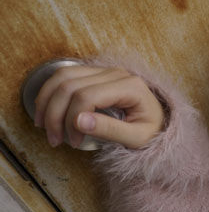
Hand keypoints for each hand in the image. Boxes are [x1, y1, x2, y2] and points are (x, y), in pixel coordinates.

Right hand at [34, 65, 164, 149]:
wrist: (159, 122)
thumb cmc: (152, 131)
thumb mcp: (137, 138)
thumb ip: (110, 130)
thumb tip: (78, 121)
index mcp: (131, 87)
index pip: (87, 96)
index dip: (72, 119)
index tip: (74, 141)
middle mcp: (116, 73)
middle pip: (70, 85)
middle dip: (55, 114)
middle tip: (54, 139)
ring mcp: (105, 70)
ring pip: (62, 76)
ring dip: (47, 101)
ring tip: (44, 127)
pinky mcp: (96, 73)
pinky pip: (66, 75)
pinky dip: (50, 92)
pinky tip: (46, 110)